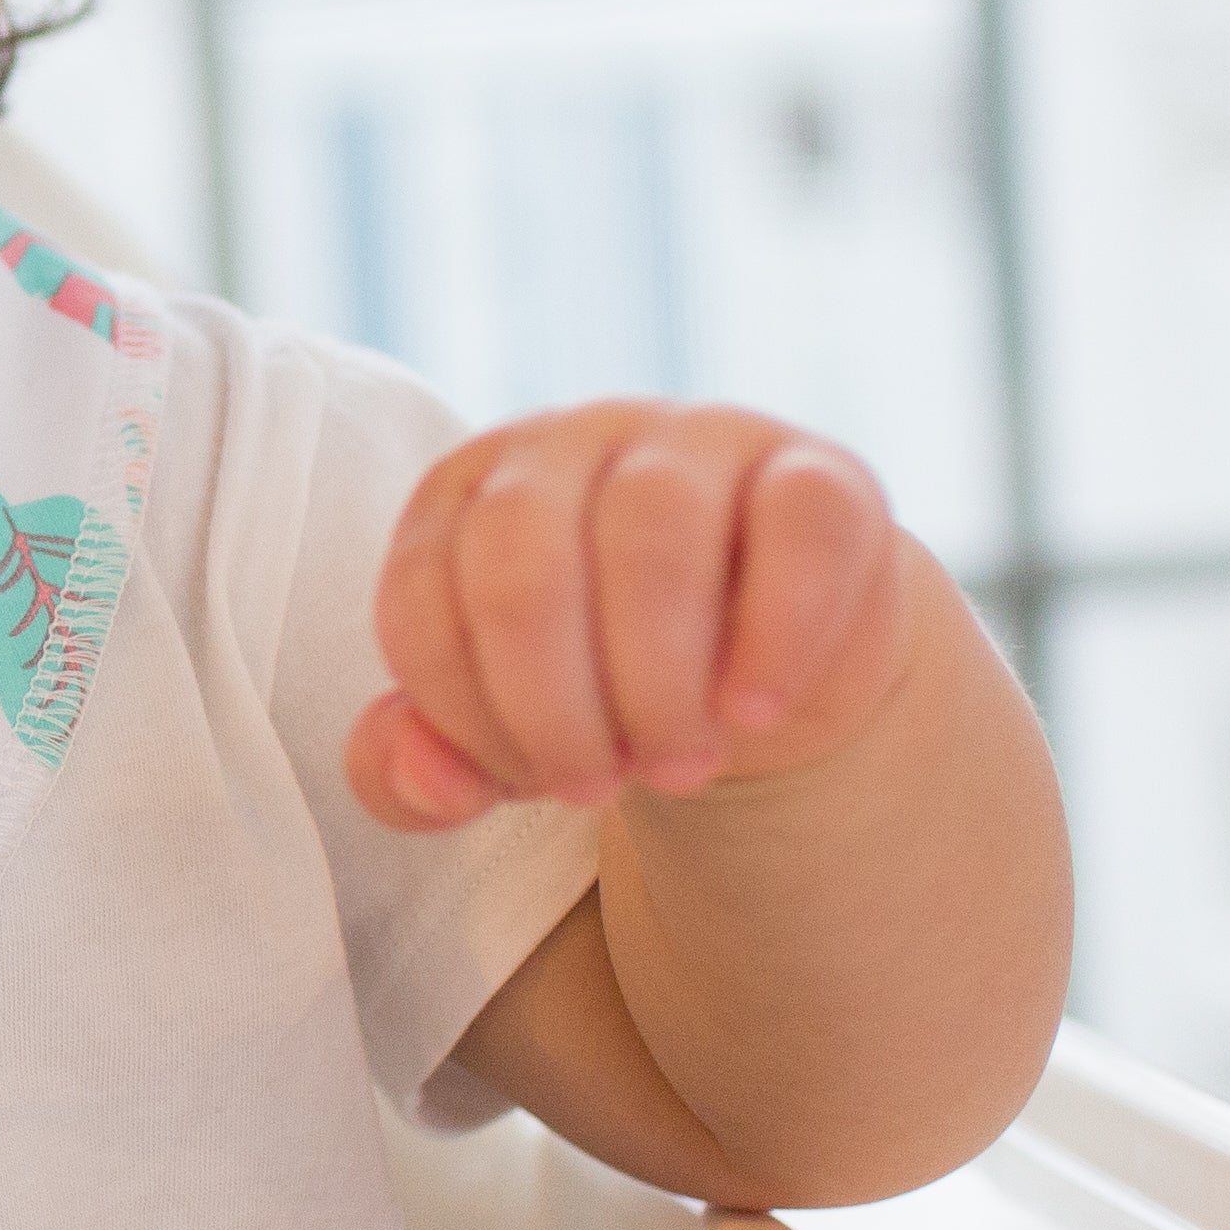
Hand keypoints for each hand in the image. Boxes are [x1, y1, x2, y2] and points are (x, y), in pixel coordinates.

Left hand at [348, 400, 917, 830]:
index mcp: (466, 495)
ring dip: (655, 678)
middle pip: (522, 556)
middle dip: (551, 704)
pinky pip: (796, 523)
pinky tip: (753, 711)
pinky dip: (773, 634)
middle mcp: (567, 444)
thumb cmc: (603, 692)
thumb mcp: (498, 739)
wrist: (765, 677)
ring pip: (652, 528)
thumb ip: (414, 769)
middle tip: (598, 789)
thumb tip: (426, 779)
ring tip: (677, 766)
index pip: (422, 595)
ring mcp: (693, 441)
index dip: (464, 714)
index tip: (523, 781)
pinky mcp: (815, 473)